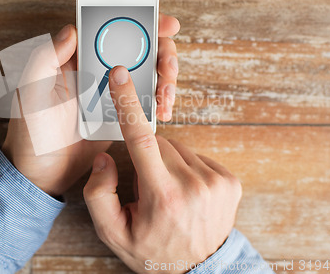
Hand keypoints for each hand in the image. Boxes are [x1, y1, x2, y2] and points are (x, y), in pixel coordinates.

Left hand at [2, 14, 179, 196]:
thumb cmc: (30, 131)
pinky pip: (146, 101)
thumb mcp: (31, 91)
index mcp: (76, 59)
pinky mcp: (121, 114)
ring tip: (166, 97)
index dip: (141, 22)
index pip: (112, 30)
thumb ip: (45, 58)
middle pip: (139, 49)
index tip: (164, 25)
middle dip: (162, 53)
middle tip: (167, 68)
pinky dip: (159, 103)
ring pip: (148, 74)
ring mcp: (112, 93)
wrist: (42, 172)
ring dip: (165, 80)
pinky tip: (162, 111)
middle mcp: (97, 71)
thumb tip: (71, 30)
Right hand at [83, 66, 241, 272]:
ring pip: (178, 147)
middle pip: (158, 143)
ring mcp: (217, 181)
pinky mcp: (230, 180)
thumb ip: (99, 194)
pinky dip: (185, 166)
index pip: (141, 139)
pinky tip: (184, 189)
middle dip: (147, 157)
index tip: (120, 76)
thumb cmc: (152, 250)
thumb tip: (106, 157)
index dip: (128, 104)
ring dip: (166, 162)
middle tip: (148, 187)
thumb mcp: (112, 232)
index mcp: (163, 196)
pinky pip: (196, 156)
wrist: (198, 270)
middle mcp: (194, 185)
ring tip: (168, 192)